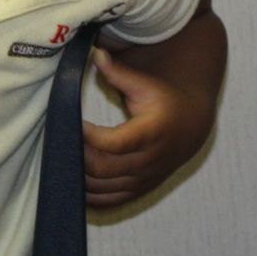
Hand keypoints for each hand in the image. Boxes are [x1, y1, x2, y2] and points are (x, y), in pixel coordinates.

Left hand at [82, 47, 216, 207]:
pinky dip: (89, 196)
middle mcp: (148, 161)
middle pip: (103, 168)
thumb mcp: (146, 85)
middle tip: (64, 140)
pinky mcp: (139, 190)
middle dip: (78, 156)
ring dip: (79, 176)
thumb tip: (95, 53)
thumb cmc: (165, 102)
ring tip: (66, 157)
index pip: (112, 143)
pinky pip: (110, 201)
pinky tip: (75, 182)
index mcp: (150, 133)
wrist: (192, 127)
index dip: (88, 136)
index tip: (72, 122)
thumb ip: (119, 73)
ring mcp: (143, 179)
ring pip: (103, 188)